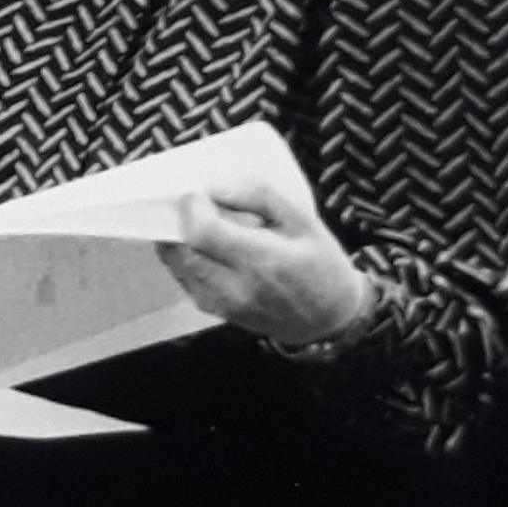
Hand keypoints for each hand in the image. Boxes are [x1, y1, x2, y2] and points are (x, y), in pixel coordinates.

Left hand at [159, 173, 370, 348]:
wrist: (329, 320)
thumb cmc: (321, 265)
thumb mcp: (304, 220)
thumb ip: (261, 196)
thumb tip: (216, 186)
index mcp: (262, 260)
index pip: (203, 231)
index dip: (192, 207)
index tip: (199, 192)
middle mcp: (237, 287)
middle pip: (182, 250)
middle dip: (177, 222)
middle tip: (192, 204)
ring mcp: (224, 304)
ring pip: (178, 267)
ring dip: (177, 241)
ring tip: (194, 222)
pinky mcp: (219, 313)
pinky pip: (186, 281)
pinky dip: (185, 259)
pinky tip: (201, 246)